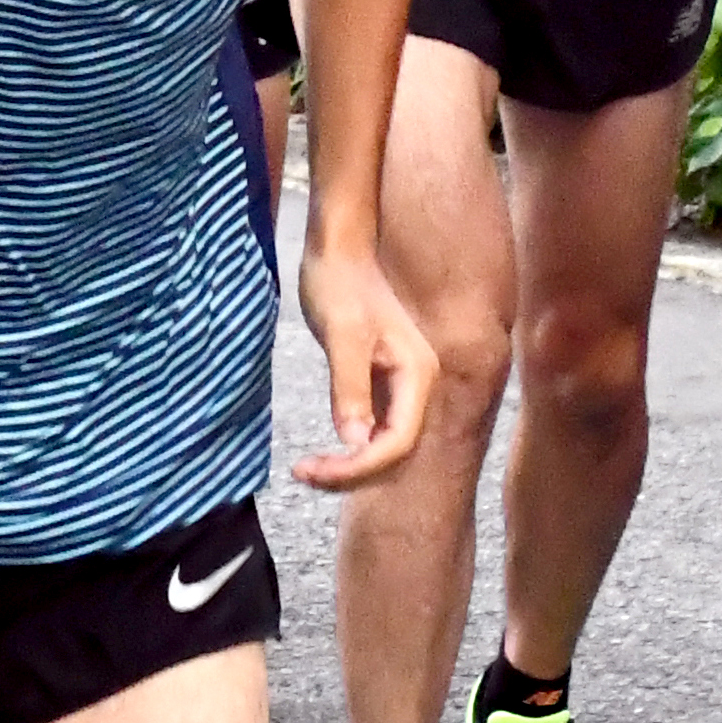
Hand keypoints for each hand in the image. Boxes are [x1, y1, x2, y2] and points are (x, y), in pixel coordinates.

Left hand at [293, 243, 434, 490]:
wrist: (337, 249)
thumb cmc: (339, 283)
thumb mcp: (341, 334)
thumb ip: (350, 387)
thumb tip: (355, 441)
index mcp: (418, 376)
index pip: (397, 443)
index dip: (359, 467)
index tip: (314, 470)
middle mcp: (417, 387)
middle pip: (393, 453)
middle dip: (351, 472)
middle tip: (302, 473)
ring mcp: (400, 388)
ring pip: (381, 448)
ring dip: (347, 467)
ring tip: (306, 469)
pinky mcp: (380, 386)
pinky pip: (371, 433)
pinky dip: (346, 450)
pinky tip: (319, 455)